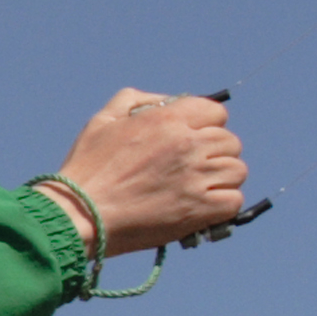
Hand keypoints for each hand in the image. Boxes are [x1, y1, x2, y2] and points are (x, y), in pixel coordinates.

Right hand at [48, 90, 245, 256]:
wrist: (79, 216)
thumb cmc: (87, 169)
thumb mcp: (104, 119)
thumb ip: (136, 100)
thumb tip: (166, 101)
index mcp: (167, 119)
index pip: (216, 112)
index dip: (206, 125)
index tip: (194, 139)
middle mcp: (187, 145)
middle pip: (229, 142)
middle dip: (215, 153)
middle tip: (194, 168)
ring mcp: (195, 179)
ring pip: (236, 170)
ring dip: (222, 179)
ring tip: (201, 188)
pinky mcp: (198, 211)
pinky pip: (234, 200)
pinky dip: (223, 204)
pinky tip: (204, 206)